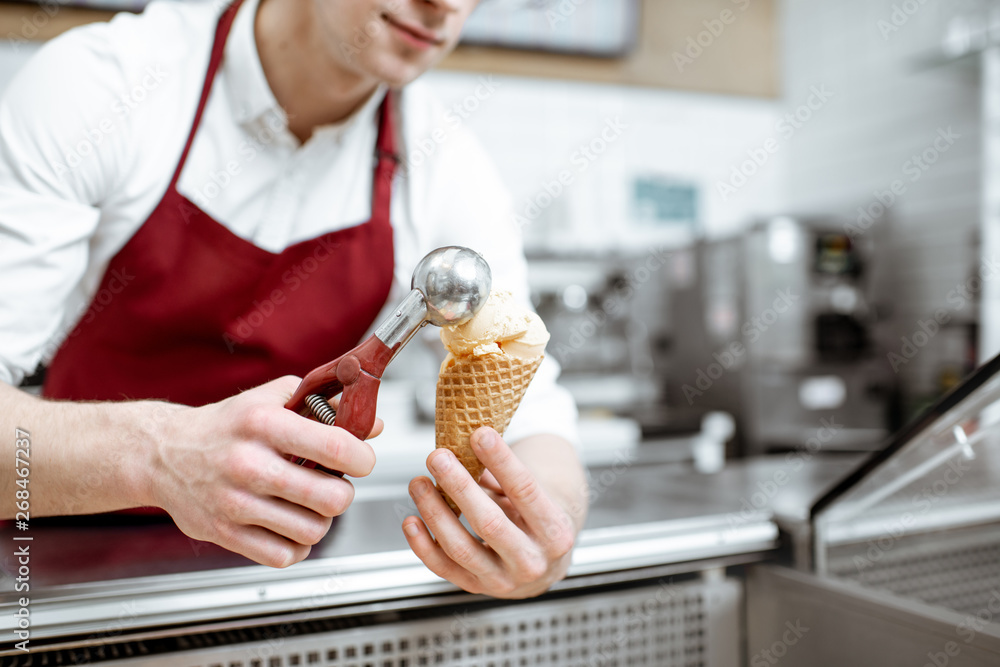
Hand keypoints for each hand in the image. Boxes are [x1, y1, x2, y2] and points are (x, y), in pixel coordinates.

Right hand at [146, 376, 378, 567]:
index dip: (362, 458)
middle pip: (332, 498)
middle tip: (333, 485)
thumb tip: (373, 425)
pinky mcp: (223, 533)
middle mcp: (248, 463)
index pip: (336, 447)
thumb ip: (326, 407)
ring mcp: (234, 502)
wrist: (163, 453)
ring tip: (309, 505)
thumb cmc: (227, 425)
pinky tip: (289, 525)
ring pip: (313, 530)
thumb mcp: (273, 400)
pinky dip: (296, 545)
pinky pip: (284, 555)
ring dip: (321, 520)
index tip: (360, 460)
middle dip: (343, 493)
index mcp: (263, 423)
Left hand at [403, 427, 576, 598]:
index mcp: (555, 532)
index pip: (525, 491)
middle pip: (490, 522)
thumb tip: (466, 448)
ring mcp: (503, 580)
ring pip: (461, 548)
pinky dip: (422, 545)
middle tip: (438, 457)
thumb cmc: (537, 522)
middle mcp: (532, 561)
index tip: (480, 434)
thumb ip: (503, 476)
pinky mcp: (477, 588)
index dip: (502, 461)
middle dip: (460, 486)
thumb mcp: (535, 495)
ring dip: (435, 512)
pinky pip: (443, 569)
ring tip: (419, 483)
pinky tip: (411, 520)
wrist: (544, 566)